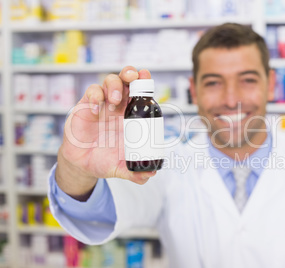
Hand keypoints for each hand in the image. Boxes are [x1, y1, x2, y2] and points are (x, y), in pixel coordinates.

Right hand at [55, 67, 156, 200]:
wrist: (82, 164)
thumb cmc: (105, 160)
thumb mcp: (120, 167)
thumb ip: (134, 172)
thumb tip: (149, 175)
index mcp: (131, 115)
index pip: (140, 93)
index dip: (144, 82)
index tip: (146, 76)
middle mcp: (118, 106)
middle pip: (126, 80)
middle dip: (130, 73)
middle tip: (133, 77)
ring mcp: (102, 104)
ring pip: (109, 81)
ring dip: (114, 85)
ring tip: (114, 100)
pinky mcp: (86, 106)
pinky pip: (91, 92)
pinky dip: (95, 97)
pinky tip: (96, 111)